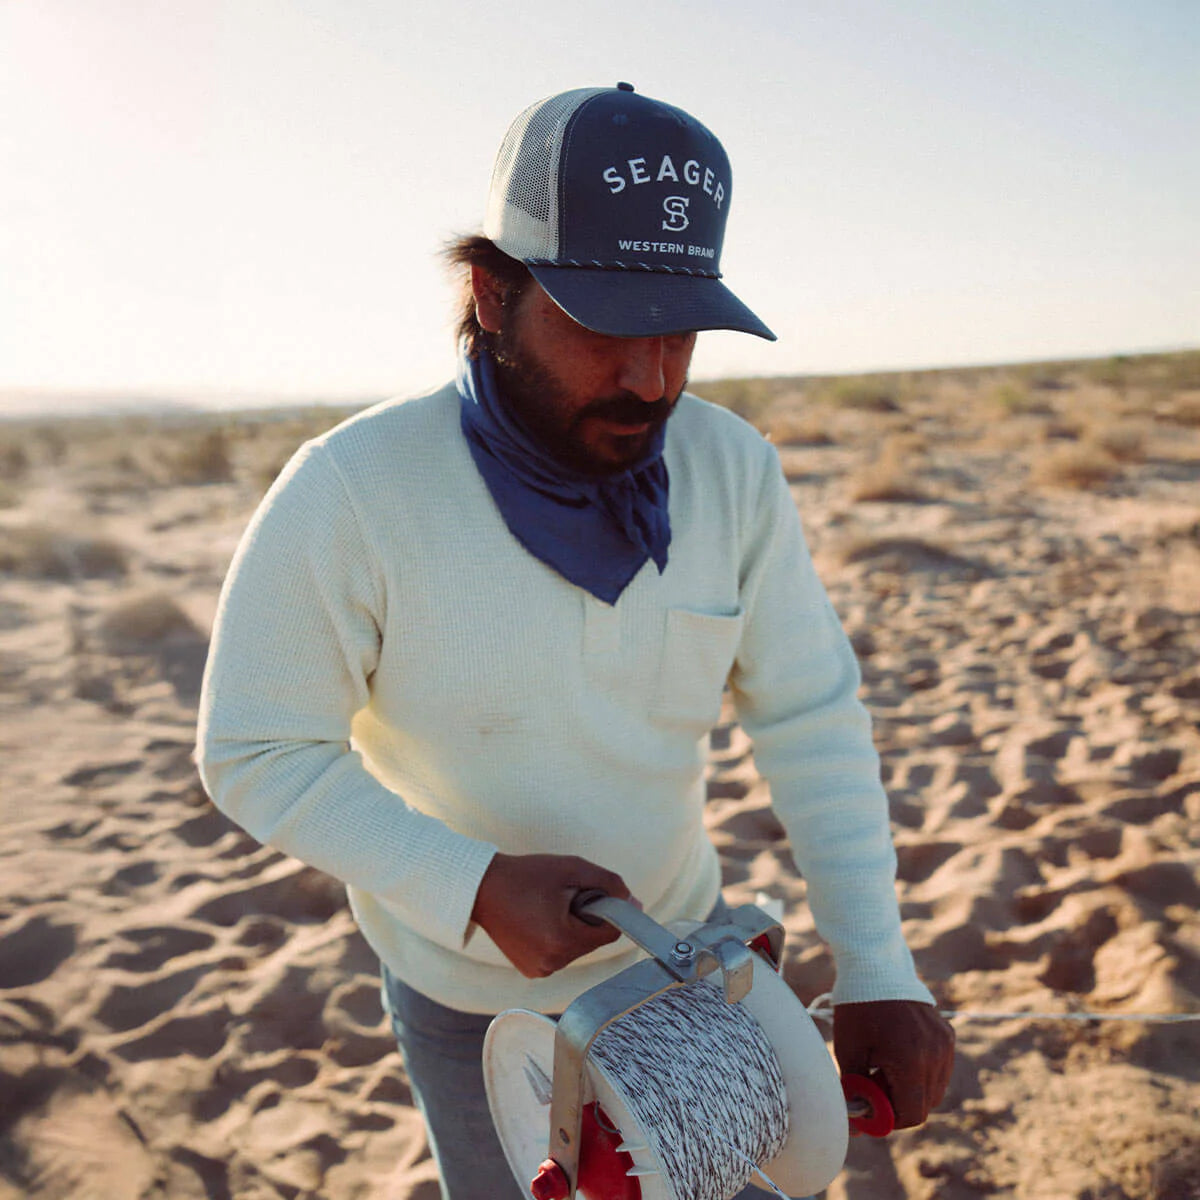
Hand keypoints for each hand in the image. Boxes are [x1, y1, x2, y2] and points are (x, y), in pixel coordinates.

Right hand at [471, 852, 635, 978]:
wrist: (482, 888)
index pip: (610, 932)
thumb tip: (635, 904)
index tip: (595, 892)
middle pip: (593, 941)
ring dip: (573, 927)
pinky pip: (560, 953)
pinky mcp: (531, 970)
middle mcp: (552, 964)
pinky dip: (557, 937)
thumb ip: (609, 884)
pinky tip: (538, 920)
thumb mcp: (572, 869)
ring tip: (547, 906)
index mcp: (562, 941)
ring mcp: (540, 970)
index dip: (609, 910)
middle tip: (563, 895)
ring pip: (577, 947)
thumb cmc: (526, 875)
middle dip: (587, 918)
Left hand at [833, 999, 954, 1128]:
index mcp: (912, 1060)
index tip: (870, 1105)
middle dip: (898, 1103)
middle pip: (925, 1104)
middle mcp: (936, 1053)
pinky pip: (940, 1068)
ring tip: (884, 1064)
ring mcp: (945, 1043)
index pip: (912, 1114)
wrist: (875, 966)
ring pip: (934, 1089)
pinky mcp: (947, 1033)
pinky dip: (921, 1071)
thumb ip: (856, 1089)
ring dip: (911, 1088)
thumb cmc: (857, 1007)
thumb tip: (859, 1123)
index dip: (889, 1119)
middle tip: (872, 1081)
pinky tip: (897, 1051)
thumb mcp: (849, 1050)